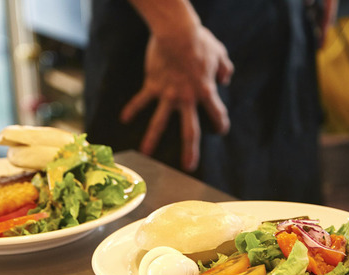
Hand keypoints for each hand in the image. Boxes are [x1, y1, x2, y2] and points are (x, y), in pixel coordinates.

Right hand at [120, 26, 232, 171]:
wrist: (177, 33)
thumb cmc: (200, 41)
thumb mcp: (220, 53)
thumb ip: (225, 69)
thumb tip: (224, 79)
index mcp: (206, 92)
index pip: (217, 114)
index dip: (221, 123)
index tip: (221, 130)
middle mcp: (187, 99)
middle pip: (189, 131)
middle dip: (190, 150)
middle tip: (189, 167)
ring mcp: (168, 95)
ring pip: (159, 122)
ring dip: (152, 139)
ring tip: (146, 153)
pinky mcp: (152, 85)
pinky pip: (141, 100)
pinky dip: (132, 109)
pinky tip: (124, 119)